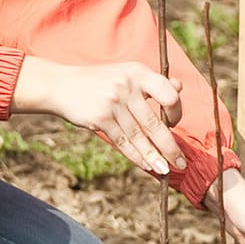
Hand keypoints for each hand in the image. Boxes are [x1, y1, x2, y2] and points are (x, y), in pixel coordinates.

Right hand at [13, 55, 187, 175]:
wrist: (62, 85)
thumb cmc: (100, 81)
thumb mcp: (126, 73)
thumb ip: (152, 82)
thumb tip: (180, 87)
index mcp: (138, 72)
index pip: (169, 93)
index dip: (177, 111)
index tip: (174, 123)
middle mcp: (127, 86)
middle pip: (155, 123)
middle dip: (171, 147)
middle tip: (182, 163)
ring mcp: (113, 103)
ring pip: (139, 137)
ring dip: (155, 157)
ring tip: (166, 170)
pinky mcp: (100, 118)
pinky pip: (123, 142)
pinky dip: (136, 156)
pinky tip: (147, 165)